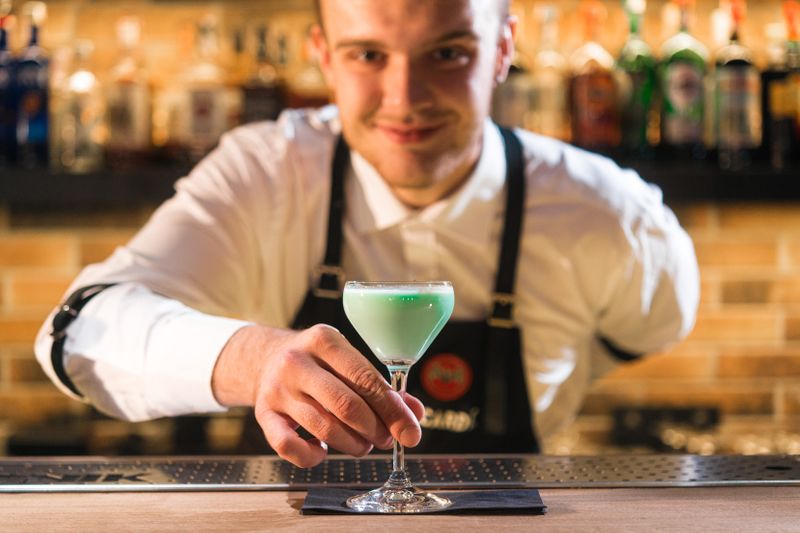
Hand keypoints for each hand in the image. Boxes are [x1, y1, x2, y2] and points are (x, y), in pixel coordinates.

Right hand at [212, 324, 423, 466]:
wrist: (264, 359)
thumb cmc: (317, 363)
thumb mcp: (346, 360)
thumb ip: (380, 385)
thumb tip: (414, 413)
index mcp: (324, 340)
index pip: (365, 378)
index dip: (392, 409)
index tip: (410, 431)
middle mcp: (297, 362)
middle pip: (346, 405)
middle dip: (375, 429)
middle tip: (386, 439)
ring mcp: (277, 389)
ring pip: (324, 428)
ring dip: (352, 445)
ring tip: (362, 445)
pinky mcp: (263, 414)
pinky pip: (288, 446)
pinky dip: (312, 457)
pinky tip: (322, 451)